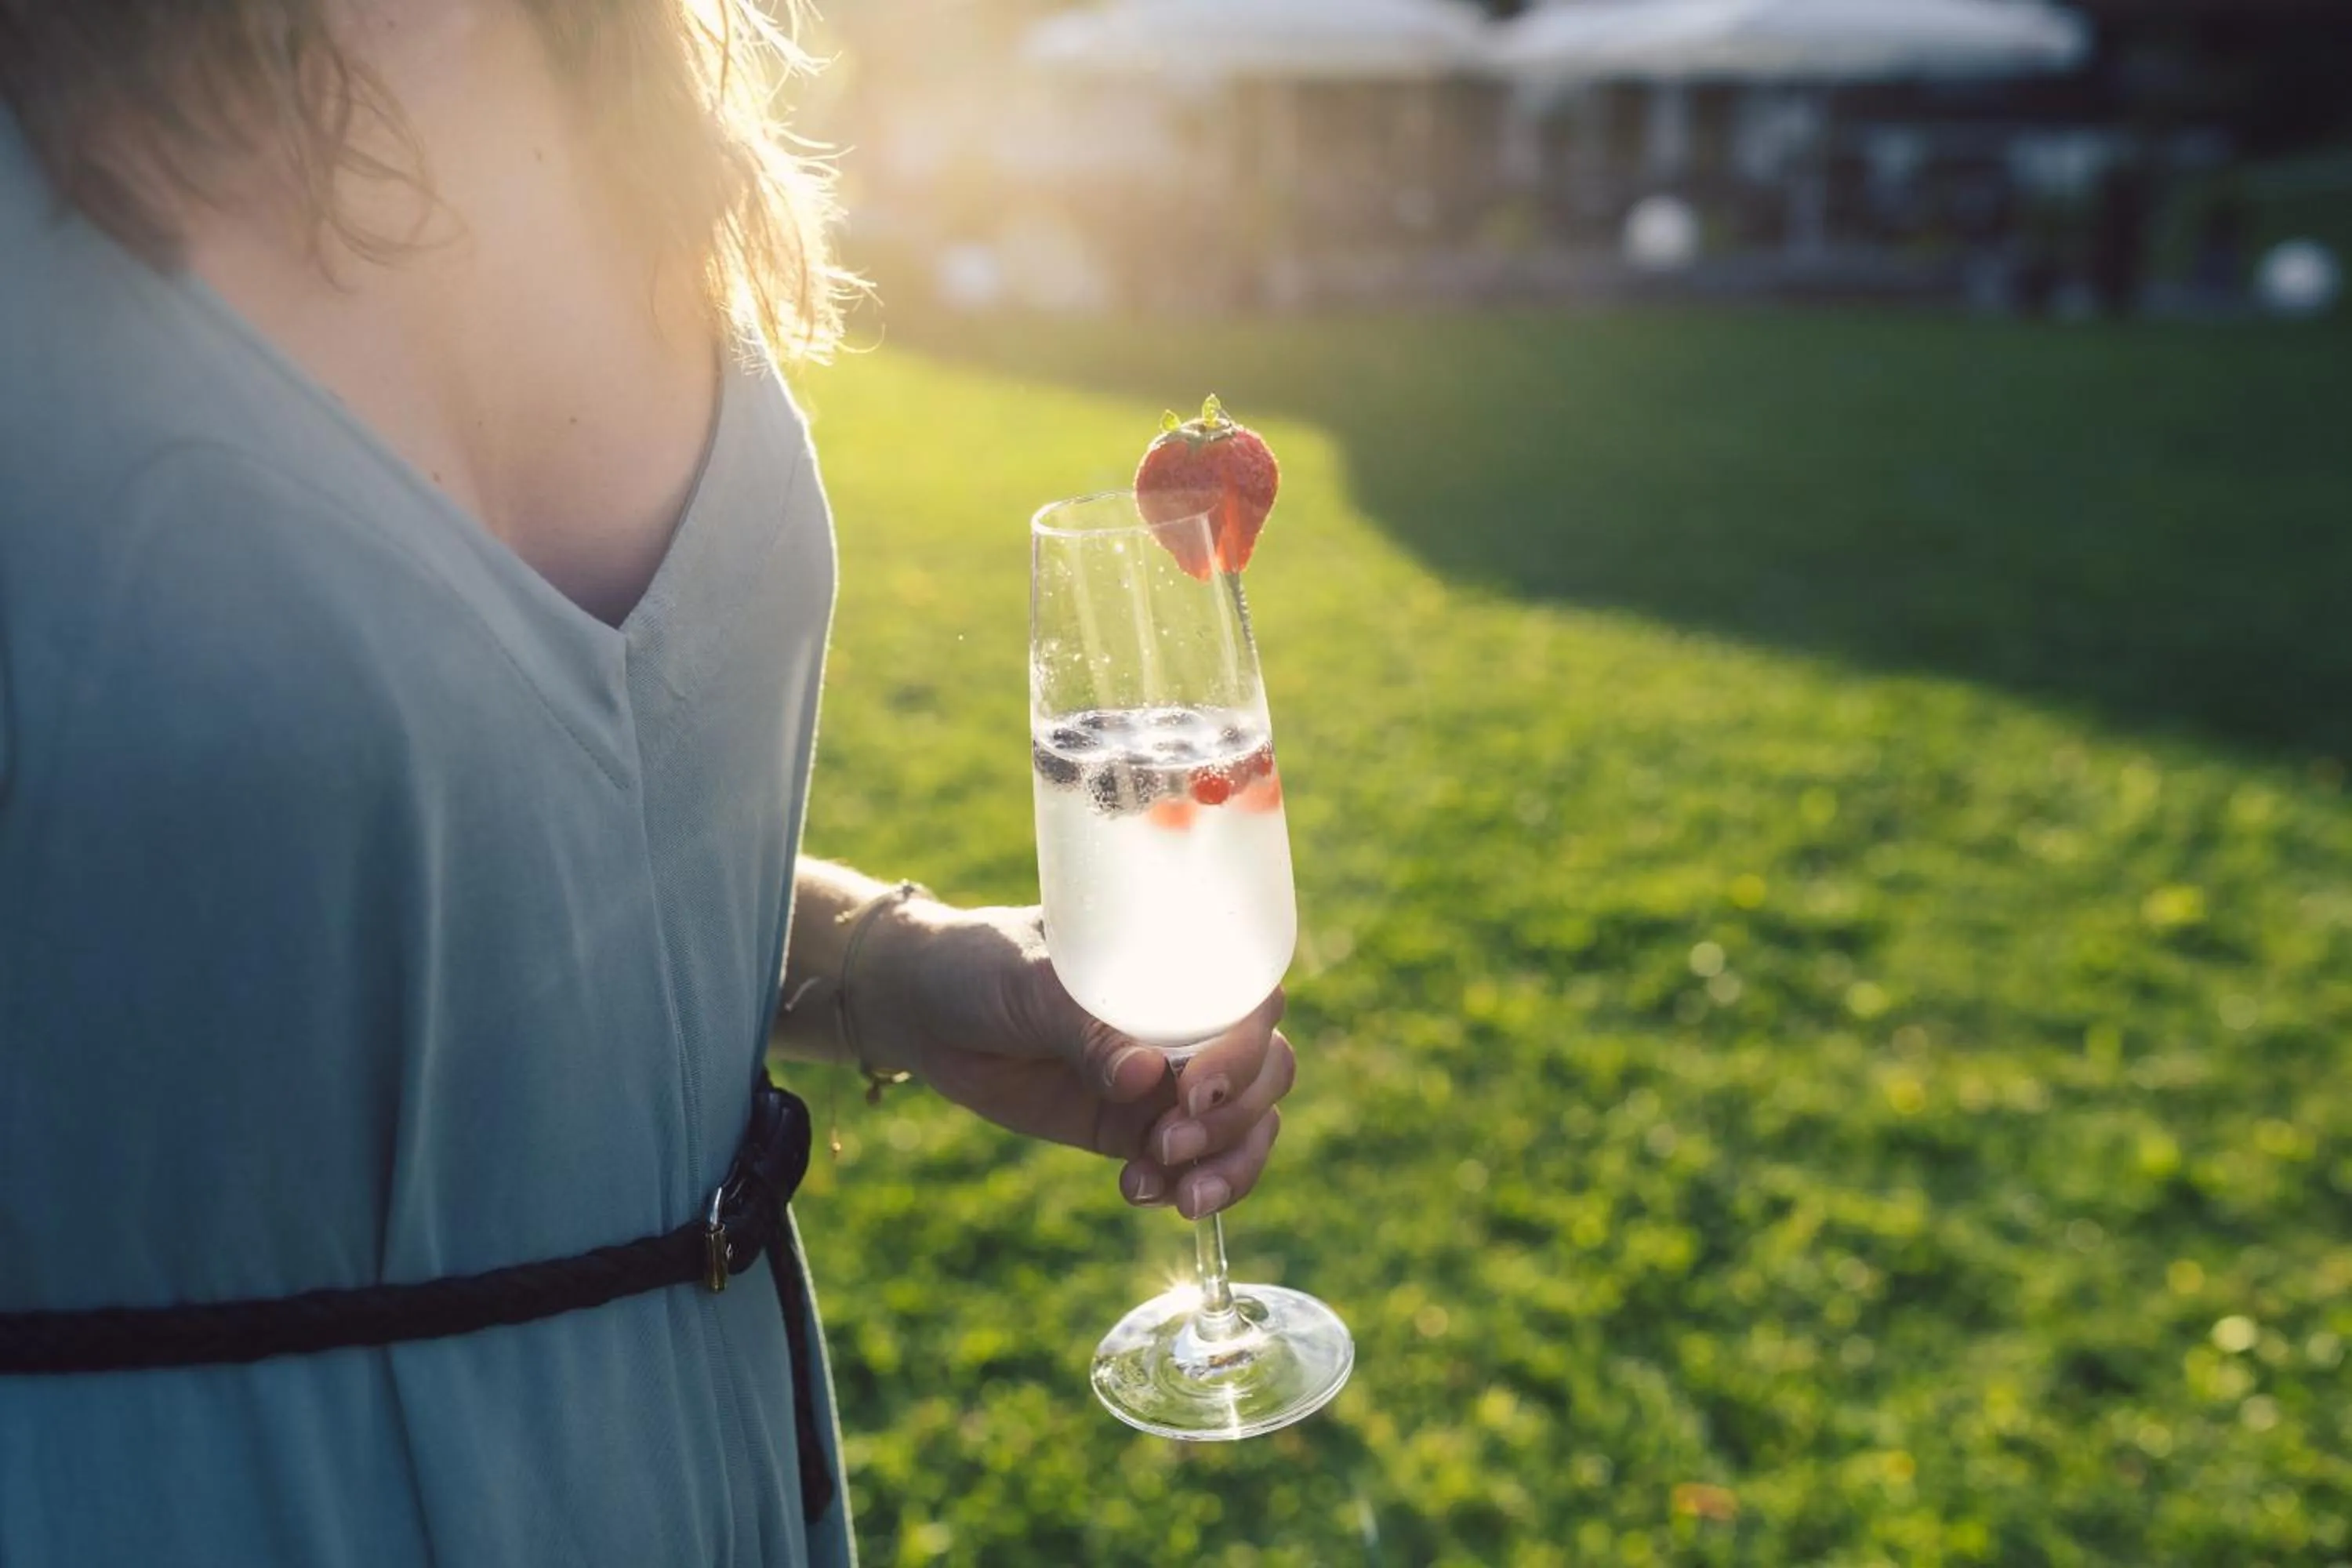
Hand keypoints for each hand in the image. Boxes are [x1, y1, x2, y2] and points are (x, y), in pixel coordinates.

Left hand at [855, 903, 1294, 1219]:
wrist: (925, 1009)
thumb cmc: (984, 962)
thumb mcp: (1030, 981)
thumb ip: (1087, 1029)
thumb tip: (1147, 1075)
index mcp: (1182, 964)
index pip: (1255, 1003)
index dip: (1246, 1050)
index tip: (1196, 1086)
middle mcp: (1190, 1021)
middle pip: (1267, 1074)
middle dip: (1235, 1119)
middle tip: (1167, 1143)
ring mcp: (1167, 1080)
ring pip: (1244, 1128)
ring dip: (1226, 1166)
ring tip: (1175, 1196)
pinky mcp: (1132, 1128)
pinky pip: (1189, 1166)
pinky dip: (1183, 1188)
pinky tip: (1139, 1193)